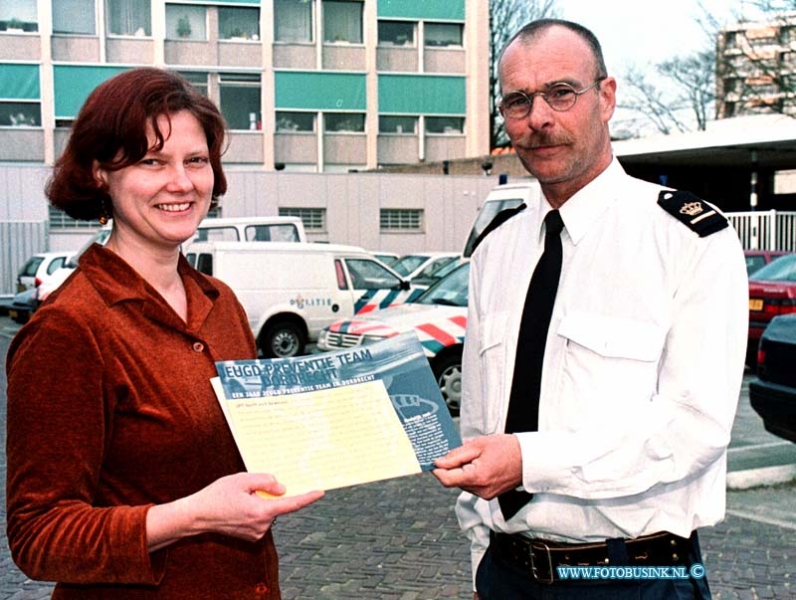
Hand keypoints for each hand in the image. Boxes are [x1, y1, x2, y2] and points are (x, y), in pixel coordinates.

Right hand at [147, 473, 323, 549]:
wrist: (197, 516)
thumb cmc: (217, 496)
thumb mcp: (242, 480)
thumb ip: (265, 481)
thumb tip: (282, 488)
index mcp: (261, 512)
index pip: (291, 505)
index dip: (307, 497)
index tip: (320, 491)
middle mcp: (261, 526)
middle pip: (277, 505)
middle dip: (269, 494)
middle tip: (248, 487)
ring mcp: (256, 533)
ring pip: (268, 510)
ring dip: (260, 501)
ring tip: (238, 497)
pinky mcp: (250, 535)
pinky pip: (260, 517)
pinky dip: (255, 509)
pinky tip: (238, 506)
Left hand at [431, 434, 522, 499]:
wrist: (529, 458)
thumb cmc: (507, 448)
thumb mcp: (478, 445)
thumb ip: (456, 455)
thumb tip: (439, 462)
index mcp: (477, 477)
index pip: (447, 480)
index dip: (437, 471)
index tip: (432, 462)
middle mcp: (481, 490)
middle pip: (454, 481)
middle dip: (451, 468)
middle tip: (455, 453)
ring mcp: (486, 494)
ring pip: (463, 484)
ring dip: (462, 471)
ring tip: (474, 457)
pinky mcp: (489, 495)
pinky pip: (472, 486)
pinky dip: (471, 475)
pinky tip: (480, 464)